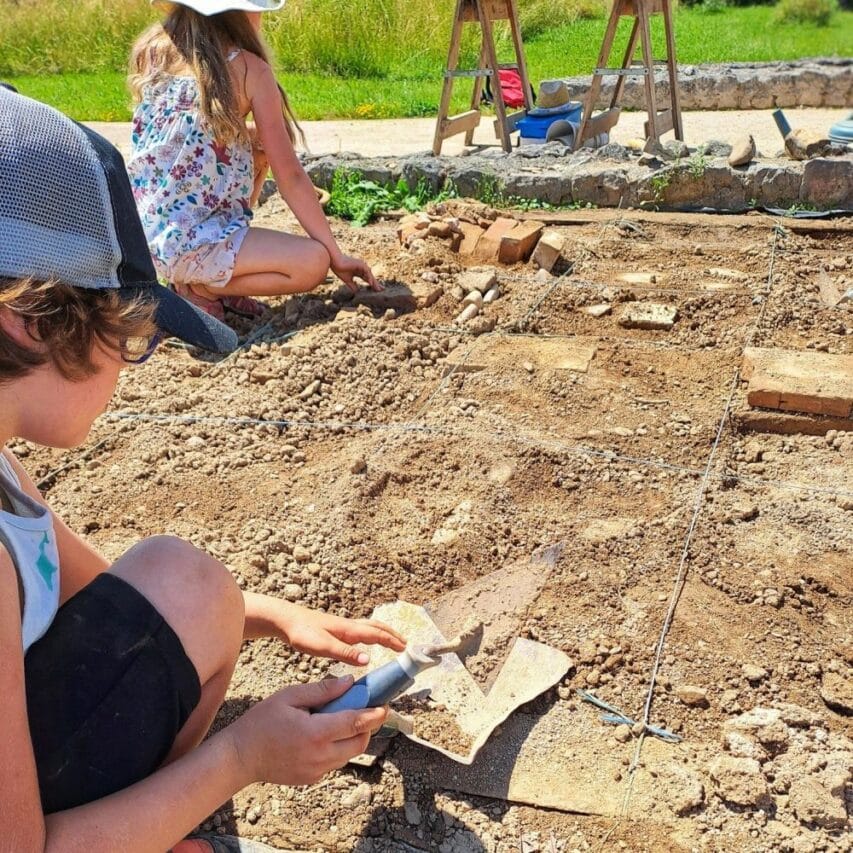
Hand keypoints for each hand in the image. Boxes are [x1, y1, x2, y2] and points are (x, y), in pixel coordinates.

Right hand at [231, 676, 387, 785]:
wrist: (239, 757)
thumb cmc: (262, 722)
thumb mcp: (290, 697)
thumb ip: (322, 690)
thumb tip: (350, 683)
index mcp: (315, 733)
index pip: (355, 723)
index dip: (375, 714)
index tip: (386, 704)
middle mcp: (319, 756)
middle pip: (359, 743)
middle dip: (369, 726)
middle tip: (370, 709)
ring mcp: (316, 771)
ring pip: (348, 754)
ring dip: (354, 736)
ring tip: (345, 718)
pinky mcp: (311, 778)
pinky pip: (334, 762)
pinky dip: (338, 747)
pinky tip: (326, 733)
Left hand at [281, 602, 405, 665]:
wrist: (287, 621)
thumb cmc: (303, 633)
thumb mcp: (323, 647)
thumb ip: (345, 653)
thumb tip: (368, 660)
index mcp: (349, 630)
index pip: (376, 634)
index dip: (392, 641)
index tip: (406, 648)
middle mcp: (349, 626)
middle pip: (376, 627)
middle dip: (392, 635)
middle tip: (405, 644)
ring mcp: (343, 626)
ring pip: (370, 627)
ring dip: (383, 633)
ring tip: (392, 640)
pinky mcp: (337, 629)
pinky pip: (361, 630)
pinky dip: (372, 633)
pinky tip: (367, 641)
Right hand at [331, 252, 382, 292]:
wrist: (334, 262)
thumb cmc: (339, 269)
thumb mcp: (347, 280)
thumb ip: (353, 285)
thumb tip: (357, 292)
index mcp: (358, 271)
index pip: (367, 279)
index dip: (372, 284)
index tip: (377, 290)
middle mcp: (361, 268)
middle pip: (370, 277)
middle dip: (376, 284)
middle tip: (382, 290)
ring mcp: (361, 265)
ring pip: (369, 274)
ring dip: (374, 282)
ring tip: (378, 289)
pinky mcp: (360, 263)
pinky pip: (366, 271)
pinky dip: (369, 277)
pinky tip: (371, 283)